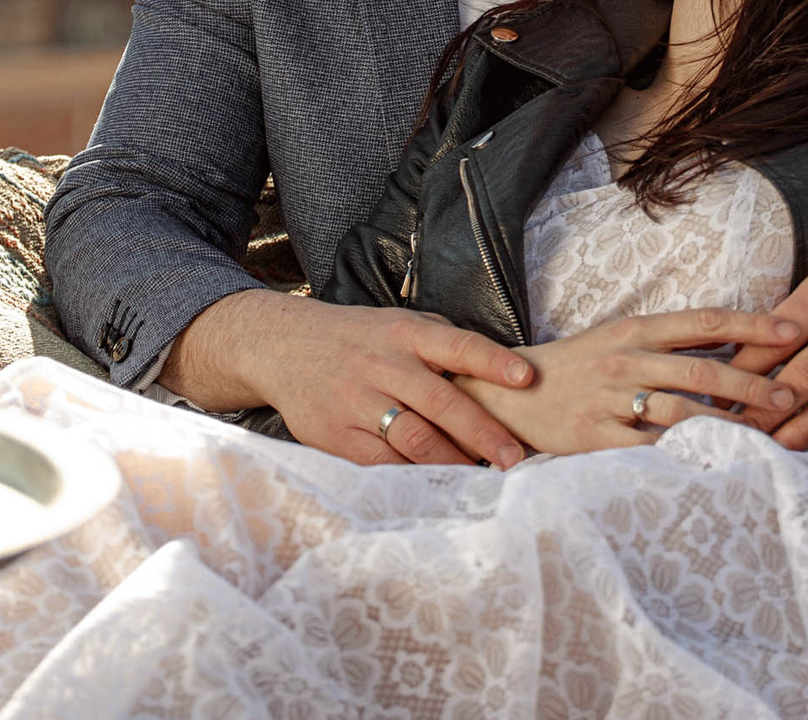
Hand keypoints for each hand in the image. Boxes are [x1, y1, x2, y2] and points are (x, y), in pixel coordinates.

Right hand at [161, 290, 534, 468]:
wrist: (280, 346)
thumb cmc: (356, 337)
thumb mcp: (396, 322)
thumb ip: (440, 342)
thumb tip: (498, 369)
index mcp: (404, 332)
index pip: (457, 344)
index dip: (493, 361)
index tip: (527, 379)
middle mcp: (383, 365)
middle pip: (441, 402)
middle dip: (483, 432)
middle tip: (516, 457)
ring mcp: (358, 402)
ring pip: (414, 439)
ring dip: (454, 461)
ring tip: (484, 475)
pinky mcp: (337, 435)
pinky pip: (384, 463)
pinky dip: (415, 476)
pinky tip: (440, 484)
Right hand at [458, 307, 801, 457]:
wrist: (507, 392)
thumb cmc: (574, 367)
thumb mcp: (617, 340)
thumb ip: (667, 343)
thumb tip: (731, 345)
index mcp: (636, 329)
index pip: (705, 321)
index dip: (753, 323)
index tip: (795, 329)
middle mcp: (626, 359)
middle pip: (702, 369)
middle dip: (752, 384)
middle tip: (790, 395)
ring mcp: (610, 399)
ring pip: (682, 412)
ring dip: (728, 425)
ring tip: (764, 437)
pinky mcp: (595, 436)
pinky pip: (649, 448)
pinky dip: (684, 454)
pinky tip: (712, 462)